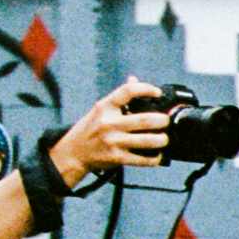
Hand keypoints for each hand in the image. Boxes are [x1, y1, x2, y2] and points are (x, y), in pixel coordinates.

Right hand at [51, 77, 173, 182]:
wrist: (73, 152)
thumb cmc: (90, 128)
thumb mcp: (100, 109)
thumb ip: (119, 98)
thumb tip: (134, 79)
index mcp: (105, 106)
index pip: (128, 91)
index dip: (146, 89)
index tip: (157, 93)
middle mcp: (109, 123)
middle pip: (145, 120)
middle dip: (162, 120)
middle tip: (166, 121)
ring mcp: (113, 141)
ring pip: (147, 141)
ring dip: (162, 140)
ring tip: (164, 138)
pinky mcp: (116, 157)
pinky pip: (142, 159)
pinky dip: (155, 159)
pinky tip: (158, 156)